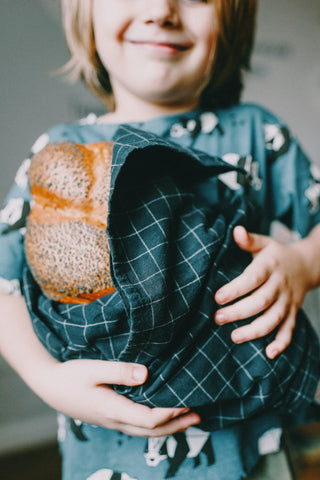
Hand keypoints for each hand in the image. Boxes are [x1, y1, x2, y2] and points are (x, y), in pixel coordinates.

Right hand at [37, 359, 200, 436]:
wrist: (50, 386)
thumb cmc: (72, 375)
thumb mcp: (94, 369)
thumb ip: (120, 371)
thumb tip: (146, 374)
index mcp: (114, 409)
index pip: (150, 419)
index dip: (171, 412)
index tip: (187, 400)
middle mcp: (115, 420)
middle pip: (152, 431)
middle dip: (176, 425)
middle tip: (198, 416)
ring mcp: (112, 421)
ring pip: (145, 431)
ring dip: (168, 426)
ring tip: (187, 418)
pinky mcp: (109, 417)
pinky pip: (137, 426)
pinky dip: (154, 424)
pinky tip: (160, 415)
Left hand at [214, 226, 310, 358]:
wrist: (307, 265)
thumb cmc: (276, 254)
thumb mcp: (264, 243)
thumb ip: (249, 240)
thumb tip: (236, 230)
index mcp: (270, 267)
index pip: (252, 279)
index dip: (236, 289)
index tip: (217, 297)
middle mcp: (280, 285)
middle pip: (260, 302)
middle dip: (239, 312)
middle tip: (218, 318)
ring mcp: (288, 301)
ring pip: (273, 319)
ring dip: (254, 331)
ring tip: (234, 338)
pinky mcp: (293, 313)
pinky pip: (289, 330)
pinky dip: (281, 343)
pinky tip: (269, 354)